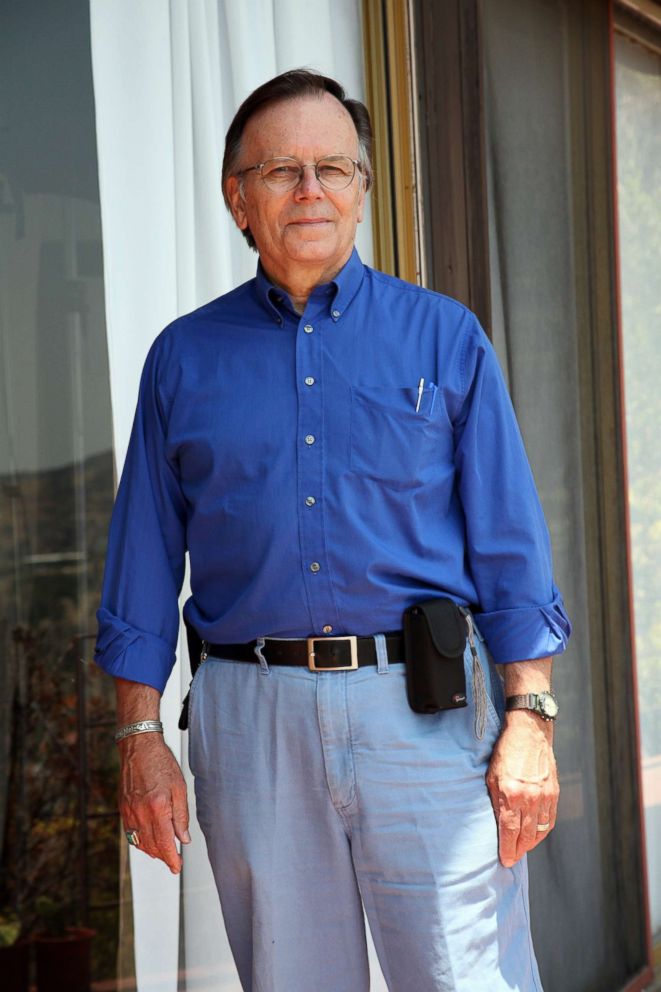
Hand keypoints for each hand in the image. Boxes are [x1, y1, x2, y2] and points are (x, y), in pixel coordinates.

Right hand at [118, 733, 190, 873]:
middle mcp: (141, 812)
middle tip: (173, 861)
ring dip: (151, 851)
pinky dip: (140, 841)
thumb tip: (183, 838)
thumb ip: (181, 816)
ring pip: (139, 842)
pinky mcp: (122, 808)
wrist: (138, 747)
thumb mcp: (179, 787)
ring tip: (163, 852)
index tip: (176, 868)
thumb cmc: (161, 762)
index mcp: (158, 807)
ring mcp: (129, 811)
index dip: (171, 859)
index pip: (164, 843)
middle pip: (151, 846)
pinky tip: (148, 840)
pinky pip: (130, 833)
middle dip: (163, 857)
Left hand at [486, 711, 558, 867]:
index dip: (508, 850)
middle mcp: (529, 798)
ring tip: (522, 848)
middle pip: (526, 836)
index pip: (509, 832)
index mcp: (510, 794)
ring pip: (540, 831)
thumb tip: (495, 823)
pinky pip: (550, 820)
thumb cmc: (505, 751)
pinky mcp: (554, 792)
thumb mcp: (491, 775)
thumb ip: (494, 800)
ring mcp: (544, 796)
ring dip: (531, 843)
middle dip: (518, 850)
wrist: (529, 732)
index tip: (505, 861)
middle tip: (512, 858)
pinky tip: (535, 834)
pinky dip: (543, 831)